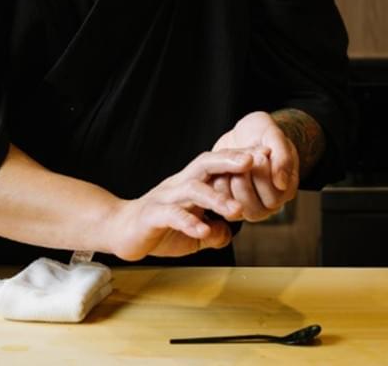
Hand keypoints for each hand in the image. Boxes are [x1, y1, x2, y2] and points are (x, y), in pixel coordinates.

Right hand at [109, 149, 250, 260]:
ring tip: (236, 210)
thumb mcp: (194, 233)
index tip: (267, 154)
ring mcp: (165, 198)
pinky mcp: (152, 215)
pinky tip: (204, 230)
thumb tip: (229, 233)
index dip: (241, 158)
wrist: (121, 231)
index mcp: (192, 183)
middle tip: (253, 161)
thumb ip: (214, 232)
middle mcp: (180, 184)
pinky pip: (172, 215)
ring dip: (216, 198)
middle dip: (230, 160)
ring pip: (192, 189)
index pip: (218, 165)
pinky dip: (189, 222)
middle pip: (205, 163)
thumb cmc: (159, 227)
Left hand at [210, 111, 299, 221]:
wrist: (245, 133)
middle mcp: (267, 204)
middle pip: (254, 209)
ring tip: (234, 160)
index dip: (263, 176)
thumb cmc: (263, 134)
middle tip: (247, 157)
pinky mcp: (229, 200)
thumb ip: (282, 158)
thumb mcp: (274, 136)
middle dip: (245, 178)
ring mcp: (247, 205)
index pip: (273, 199)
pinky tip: (223, 165)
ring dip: (231, 181)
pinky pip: (220, 203)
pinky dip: (218, 182)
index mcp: (284, 191)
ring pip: (235, 208)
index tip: (262, 152)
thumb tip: (281, 183)